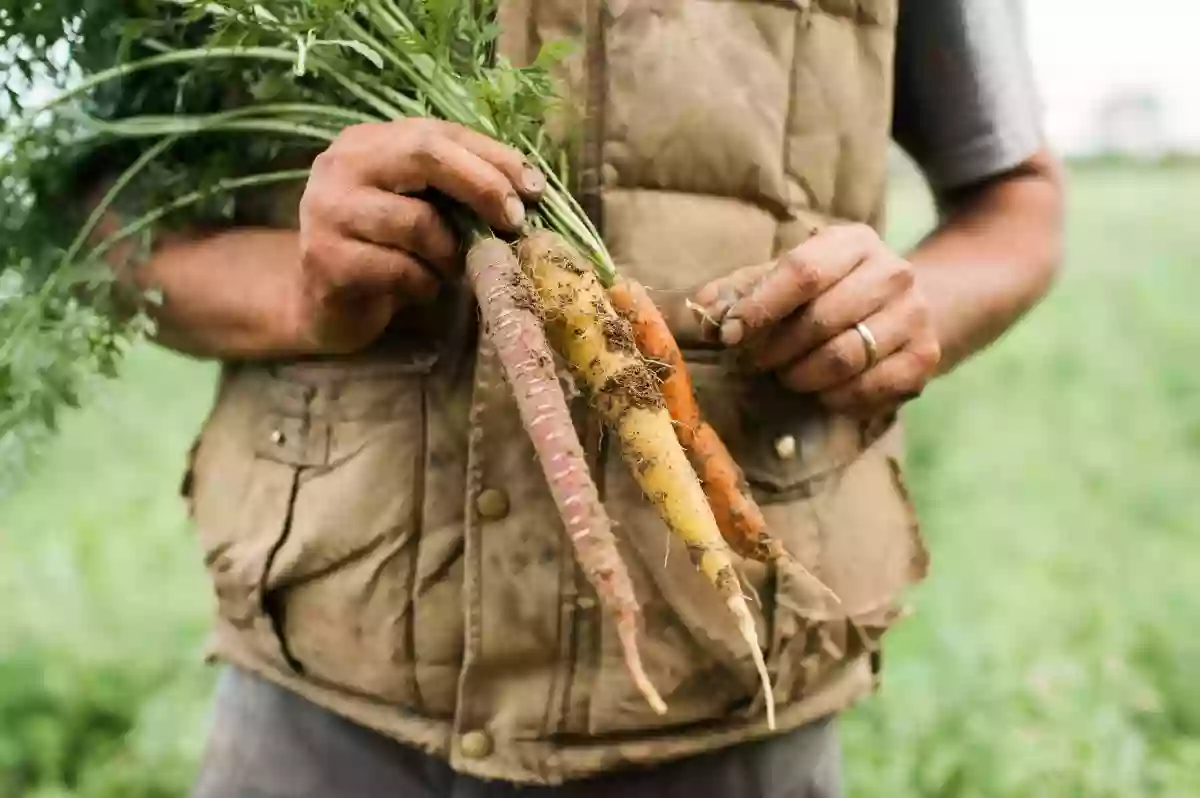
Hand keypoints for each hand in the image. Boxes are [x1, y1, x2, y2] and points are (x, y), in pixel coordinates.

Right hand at [294, 119, 544, 353]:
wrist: (320, 301)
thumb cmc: (383, 249)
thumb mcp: (420, 206)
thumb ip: (457, 189)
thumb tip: (527, 190)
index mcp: (368, 141)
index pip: (439, 132)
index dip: (493, 157)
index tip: (534, 189)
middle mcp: (341, 165)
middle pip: (424, 155)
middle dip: (481, 186)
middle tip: (513, 222)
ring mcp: (327, 211)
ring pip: (416, 221)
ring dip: (451, 251)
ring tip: (453, 267)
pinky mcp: (325, 260)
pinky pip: (400, 269)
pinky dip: (426, 283)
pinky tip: (422, 288)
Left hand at [694, 224, 940, 417]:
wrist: (907, 307)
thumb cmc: (830, 291)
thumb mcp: (788, 276)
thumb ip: (742, 290)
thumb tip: (701, 310)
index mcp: (852, 242)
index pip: (803, 272)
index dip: (761, 307)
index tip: (732, 334)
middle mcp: (892, 272)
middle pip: (820, 321)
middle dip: (775, 350)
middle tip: (754, 363)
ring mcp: (914, 315)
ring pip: (843, 359)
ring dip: (800, 376)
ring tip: (785, 376)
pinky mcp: (925, 357)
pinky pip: (868, 390)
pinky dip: (834, 398)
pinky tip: (821, 390)